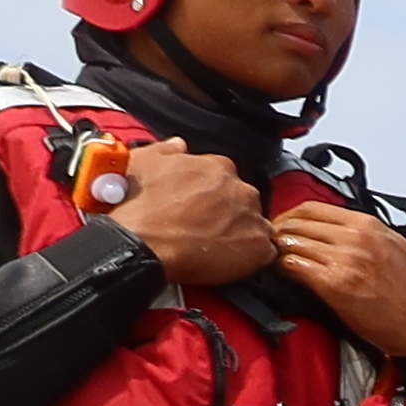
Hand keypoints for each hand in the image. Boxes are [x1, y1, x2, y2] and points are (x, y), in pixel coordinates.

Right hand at [118, 142, 278, 285]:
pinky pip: (264, 252)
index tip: (200, 204)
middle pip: (243, 200)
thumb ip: (167, 150)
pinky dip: (251, 257)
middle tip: (205, 226)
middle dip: (229, 212)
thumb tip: (178, 144)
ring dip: (241, 234)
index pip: (226, 177)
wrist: (143, 244)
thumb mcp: (144, 162)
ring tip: (214, 245)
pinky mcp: (258, 248)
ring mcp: (253, 219)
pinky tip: (228, 260)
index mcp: (219, 167)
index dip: (212, 193)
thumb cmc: (141, 207)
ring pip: (256, 225)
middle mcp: (241, 190)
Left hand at [270, 198, 405, 358]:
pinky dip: (283, 268)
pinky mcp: (335, 284)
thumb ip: (367, 234)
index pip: (312, 207)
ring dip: (277, 251)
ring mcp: (345, 260)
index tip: (284, 226)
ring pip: (292, 242)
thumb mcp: (396, 248)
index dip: (289, 215)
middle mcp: (355, 237)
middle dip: (278, 232)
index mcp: (369, 225)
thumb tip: (339, 230)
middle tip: (270, 244)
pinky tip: (284, 274)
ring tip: (274, 259)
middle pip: (297, 222)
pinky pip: (294, 266)